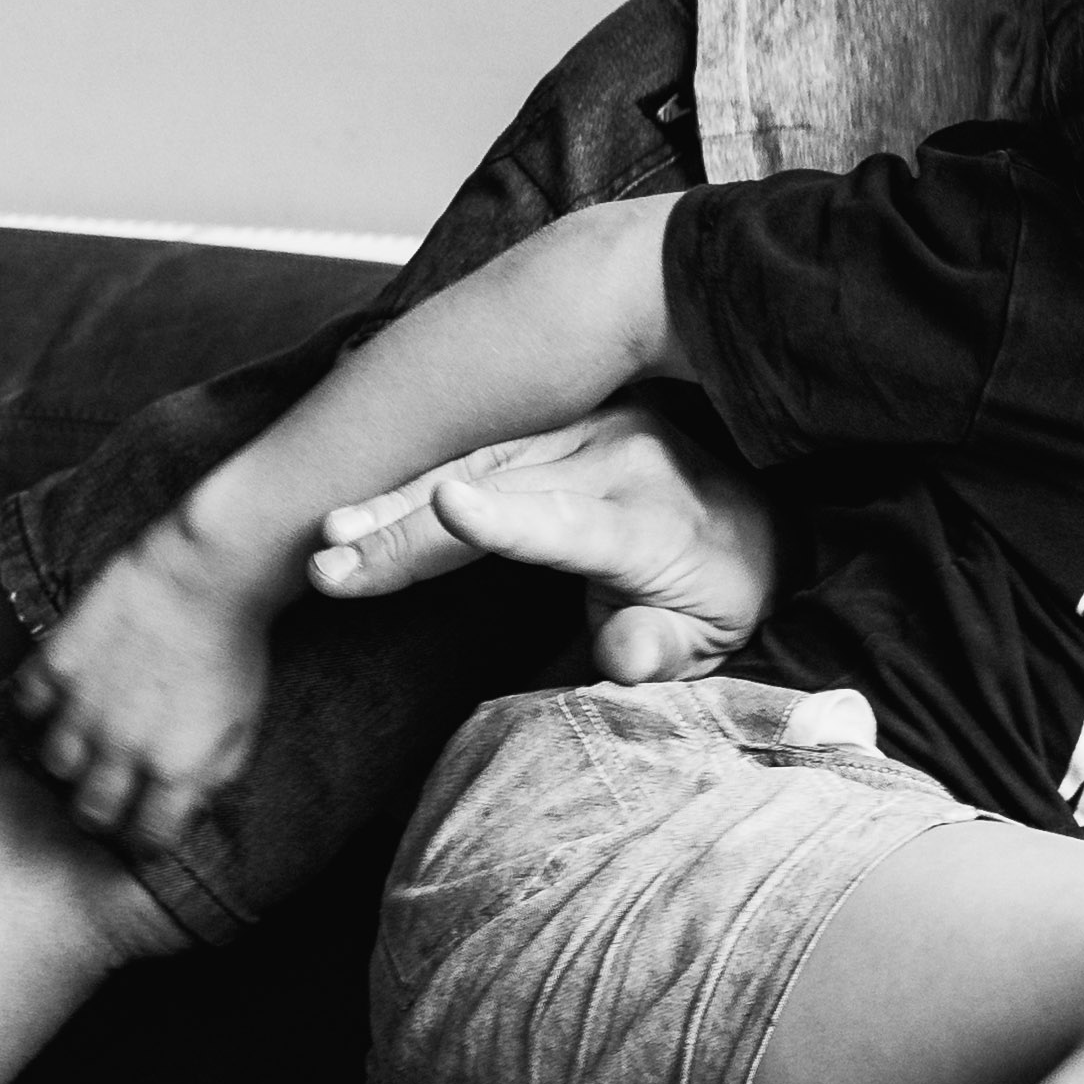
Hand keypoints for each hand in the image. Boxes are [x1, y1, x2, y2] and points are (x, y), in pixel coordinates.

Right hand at [4, 522, 275, 852]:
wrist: (207, 575)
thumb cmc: (235, 648)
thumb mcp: (243, 724)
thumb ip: (213, 775)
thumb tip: (187, 809)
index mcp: (175, 769)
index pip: (147, 839)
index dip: (147, 841)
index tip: (146, 829)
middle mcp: (123, 748)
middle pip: (90, 812)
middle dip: (102, 811)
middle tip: (109, 794)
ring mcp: (84, 707)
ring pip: (55, 764)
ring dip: (72, 759)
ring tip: (88, 742)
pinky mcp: (58, 664)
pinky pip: (29, 704)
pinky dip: (41, 704)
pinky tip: (64, 694)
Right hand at [309, 403, 777, 683]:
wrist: (755, 519)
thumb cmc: (720, 595)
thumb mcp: (709, 641)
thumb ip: (660, 649)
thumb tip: (621, 657)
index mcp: (652, 521)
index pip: (572, 524)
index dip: (508, 520)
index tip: (447, 508)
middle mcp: (616, 459)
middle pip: (497, 493)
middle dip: (407, 532)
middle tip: (331, 568)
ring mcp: (585, 431)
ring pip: (475, 464)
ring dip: (395, 502)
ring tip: (328, 540)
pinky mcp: (556, 427)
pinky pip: (475, 449)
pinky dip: (411, 481)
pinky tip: (354, 509)